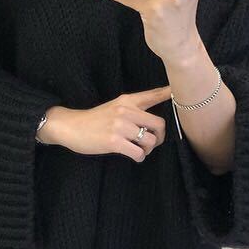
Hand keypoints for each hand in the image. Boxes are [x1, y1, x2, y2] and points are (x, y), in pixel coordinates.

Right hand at [39, 86, 170, 162]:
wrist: (70, 126)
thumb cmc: (94, 120)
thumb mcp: (114, 107)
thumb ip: (133, 109)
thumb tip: (152, 122)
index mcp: (127, 101)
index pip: (152, 95)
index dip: (168, 93)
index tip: (178, 92)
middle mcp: (125, 111)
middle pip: (159, 124)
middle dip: (159, 137)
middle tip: (151, 143)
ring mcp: (119, 126)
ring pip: (150, 140)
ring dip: (148, 149)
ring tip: (139, 150)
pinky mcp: (114, 141)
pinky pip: (138, 152)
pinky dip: (139, 157)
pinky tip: (134, 156)